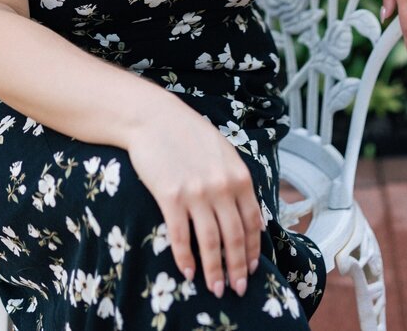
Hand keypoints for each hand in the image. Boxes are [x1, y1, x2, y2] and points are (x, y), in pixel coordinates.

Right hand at [127, 95, 263, 296]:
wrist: (153, 118)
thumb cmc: (188, 133)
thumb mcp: (223, 152)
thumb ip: (238, 182)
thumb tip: (253, 217)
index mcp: (238, 175)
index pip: (253, 222)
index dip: (253, 249)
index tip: (253, 268)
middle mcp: (221, 186)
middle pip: (235, 237)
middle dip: (238, 268)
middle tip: (238, 289)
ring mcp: (196, 193)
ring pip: (211, 242)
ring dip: (215, 271)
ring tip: (217, 289)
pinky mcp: (170, 197)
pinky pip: (181, 237)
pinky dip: (186, 259)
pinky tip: (189, 273)